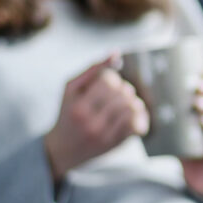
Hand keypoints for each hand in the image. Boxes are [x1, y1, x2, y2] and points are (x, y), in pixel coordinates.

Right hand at [43, 54, 148, 183]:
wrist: (62, 149)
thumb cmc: (68, 112)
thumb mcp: (71, 88)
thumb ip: (92, 69)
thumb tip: (116, 53)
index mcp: (79, 107)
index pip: (107, 81)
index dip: (111, 78)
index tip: (106, 82)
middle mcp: (92, 123)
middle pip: (122, 94)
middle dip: (123, 88)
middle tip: (118, 91)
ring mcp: (105, 136)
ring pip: (132, 108)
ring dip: (133, 101)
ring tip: (126, 101)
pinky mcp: (115, 145)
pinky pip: (136, 126)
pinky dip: (139, 116)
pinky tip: (132, 114)